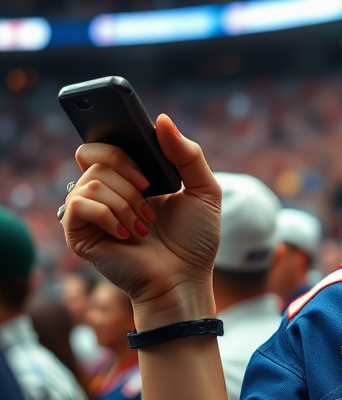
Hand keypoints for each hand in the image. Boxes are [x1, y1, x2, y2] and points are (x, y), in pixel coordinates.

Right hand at [61, 115, 220, 326]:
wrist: (185, 279)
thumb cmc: (195, 239)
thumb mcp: (205, 190)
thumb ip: (188, 154)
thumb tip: (162, 120)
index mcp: (132, 177)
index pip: (108, 141)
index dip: (120, 136)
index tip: (143, 147)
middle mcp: (107, 191)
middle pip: (91, 152)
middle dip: (124, 165)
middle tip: (148, 186)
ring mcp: (91, 212)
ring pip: (93, 179)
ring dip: (127, 200)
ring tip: (144, 223)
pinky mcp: (79, 234)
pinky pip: (79, 204)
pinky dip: (109, 215)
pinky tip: (128, 233)